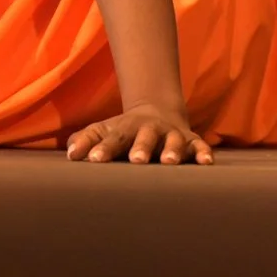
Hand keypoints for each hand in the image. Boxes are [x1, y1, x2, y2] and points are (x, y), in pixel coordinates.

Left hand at [66, 103, 214, 165]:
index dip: (103, 149)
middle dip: (141, 148)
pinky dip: (204, 153)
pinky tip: (206, 163)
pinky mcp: (191, 142)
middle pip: (144, 137)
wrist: (156, 114)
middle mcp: (150, 130)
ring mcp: (172, 135)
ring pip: (174, 141)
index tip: (93, 160)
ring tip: (168, 162)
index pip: (113, 138)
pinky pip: (200, 146)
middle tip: (135, 160)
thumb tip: (70, 153)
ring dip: (172, 150)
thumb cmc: (123, 132)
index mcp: (126, 129)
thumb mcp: (103, 132)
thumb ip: (85, 141)